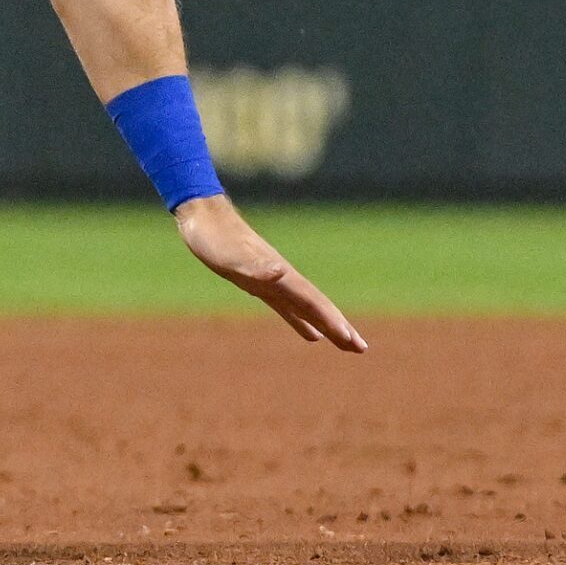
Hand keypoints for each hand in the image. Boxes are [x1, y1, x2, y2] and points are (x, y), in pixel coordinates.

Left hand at [174, 195, 366, 352]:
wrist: (203, 215)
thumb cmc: (215, 237)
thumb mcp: (232, 255)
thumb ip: (256, 265)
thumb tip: (279, 272)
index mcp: (281, 274)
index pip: (314, 302)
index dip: (333, 322)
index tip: (353, 342)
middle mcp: (282, 278)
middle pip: (317, 306)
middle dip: (340, 327)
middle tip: (362, 349)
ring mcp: (272, 280)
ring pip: (306, 308)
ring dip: (326, 325)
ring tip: (345, 344)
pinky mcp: (258, 283)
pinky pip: (287, 307)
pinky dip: (301, 321)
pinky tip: (311, 334)